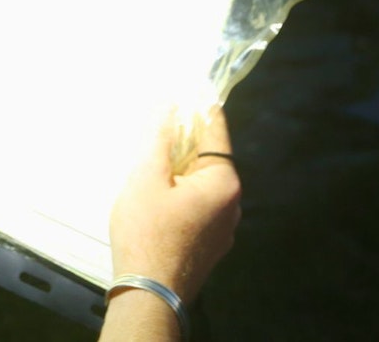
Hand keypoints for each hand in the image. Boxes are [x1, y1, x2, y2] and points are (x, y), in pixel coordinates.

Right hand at [108, 107, 241, 304]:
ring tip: (150, 168)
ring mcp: (224, 228)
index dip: (199, 107)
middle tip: (156, 132)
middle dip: (183, 143)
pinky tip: (157, 201)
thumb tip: (169, 104)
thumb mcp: (146, 176)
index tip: (188, 87)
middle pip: (207, 158)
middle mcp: (232, 203)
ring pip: (201, 185)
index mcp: (223, 181)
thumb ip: (159, 137)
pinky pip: (198, 207)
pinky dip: (181, 195)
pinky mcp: (211, 245)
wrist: (149, 291)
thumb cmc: (147, 230)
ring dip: (180, 172)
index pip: (215, 131)